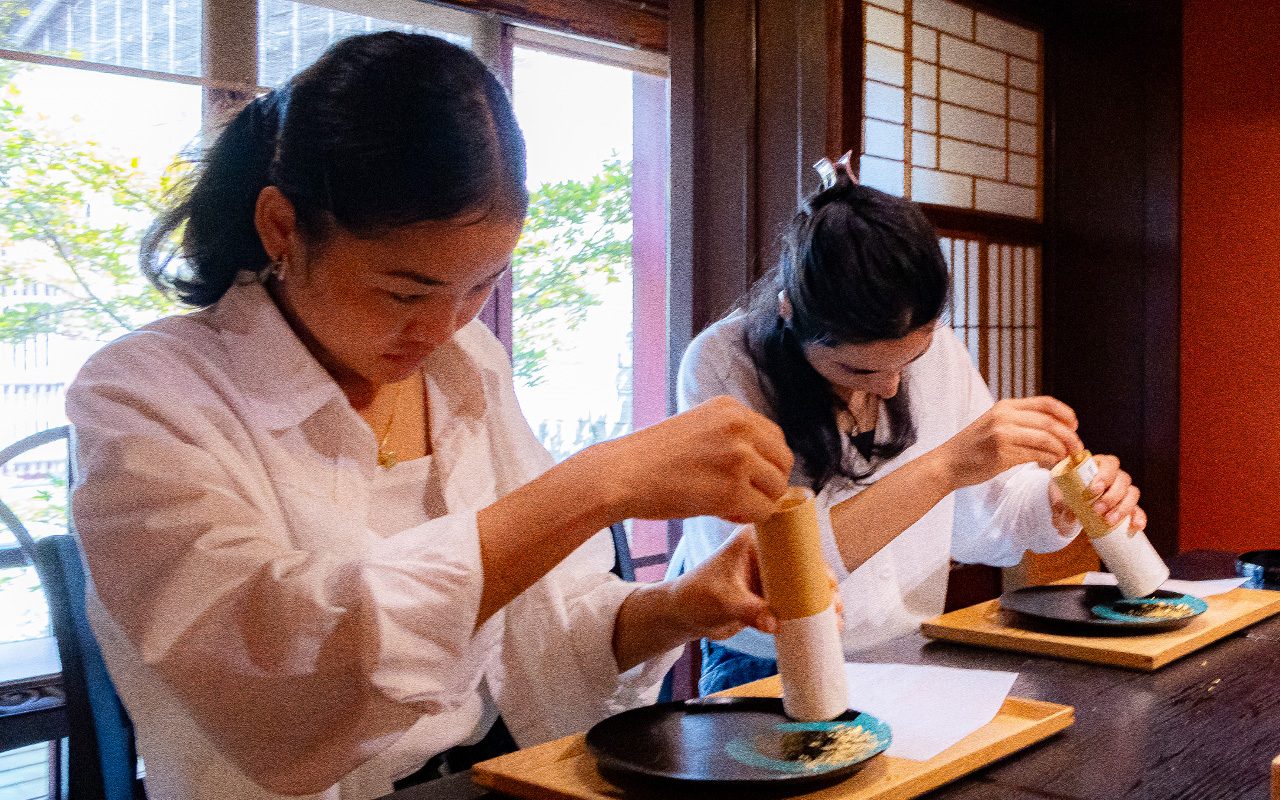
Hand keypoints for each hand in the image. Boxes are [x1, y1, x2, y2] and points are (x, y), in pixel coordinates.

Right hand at [589, 395, 793, 523]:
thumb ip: (728, 435)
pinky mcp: (733, 489)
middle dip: (767, 482)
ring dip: (758, 501)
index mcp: (730, 407)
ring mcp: (738, 457)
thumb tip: (761, 462)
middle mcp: (739, 425)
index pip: (774, 436)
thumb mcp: (695, 427)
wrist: (620, 474)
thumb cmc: (650, 458)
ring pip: (776, 488)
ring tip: (729, 505)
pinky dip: (748, 518)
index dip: (763, 462)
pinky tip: (723, 514)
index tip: (744, 476)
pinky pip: (764, 511)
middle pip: (783, 461)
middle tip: (741, 495)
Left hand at [668, 526, 843, 641]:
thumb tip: (775, 623)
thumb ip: (748, 610)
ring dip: (820, 600)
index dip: (813, 560)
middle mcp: (765, 555)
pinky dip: (808, 612)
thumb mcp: (722, 600)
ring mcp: (768, 576)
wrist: (682, 614)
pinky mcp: (768, 596)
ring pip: (802, 585)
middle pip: (803, 565)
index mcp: (753, 541)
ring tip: (835, 619)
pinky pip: (794, 602)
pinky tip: (824, 625)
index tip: (826, 580)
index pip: (791, 543)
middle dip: (823, 584)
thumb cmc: (695, 596)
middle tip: (835, 604)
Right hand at [937, 396, 1082, 488]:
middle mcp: (1004, 417)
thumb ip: (1019, 420)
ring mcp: (1002, 435)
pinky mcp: (1001, 454)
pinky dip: (1050, 459)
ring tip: (1067, 457)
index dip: (1066, 414)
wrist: (948, 462)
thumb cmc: (974, 446)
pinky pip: (1036, 455)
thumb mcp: (994, 423)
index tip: (1075, 426)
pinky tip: (1052, 463)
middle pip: (1050, 422)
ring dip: (1062, 450)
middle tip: (1077, 447)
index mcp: (1005, 406)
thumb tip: (1054, 427)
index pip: (1046, 403)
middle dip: (1069, 436)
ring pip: (1046, 439)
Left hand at [1049, 453, 1145, 532]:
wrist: (1068, 506)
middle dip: (1111, 496)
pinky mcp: (1127, 506)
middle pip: (1123, 480)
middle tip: (1096, 510)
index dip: (1104, 475)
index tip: (1093, 490)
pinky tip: (1136, 526)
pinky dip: (1138, 518)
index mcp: (1099, 465)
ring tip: (1108, 521)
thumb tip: (1069, 514)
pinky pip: (1138, 510)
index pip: (1110, 463)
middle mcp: (1115, 476)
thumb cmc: (1065, 493)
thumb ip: (1062, 502)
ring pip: (1132, 494)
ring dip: (1122, 508)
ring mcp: (1123, 491)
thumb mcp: (1060, 494)